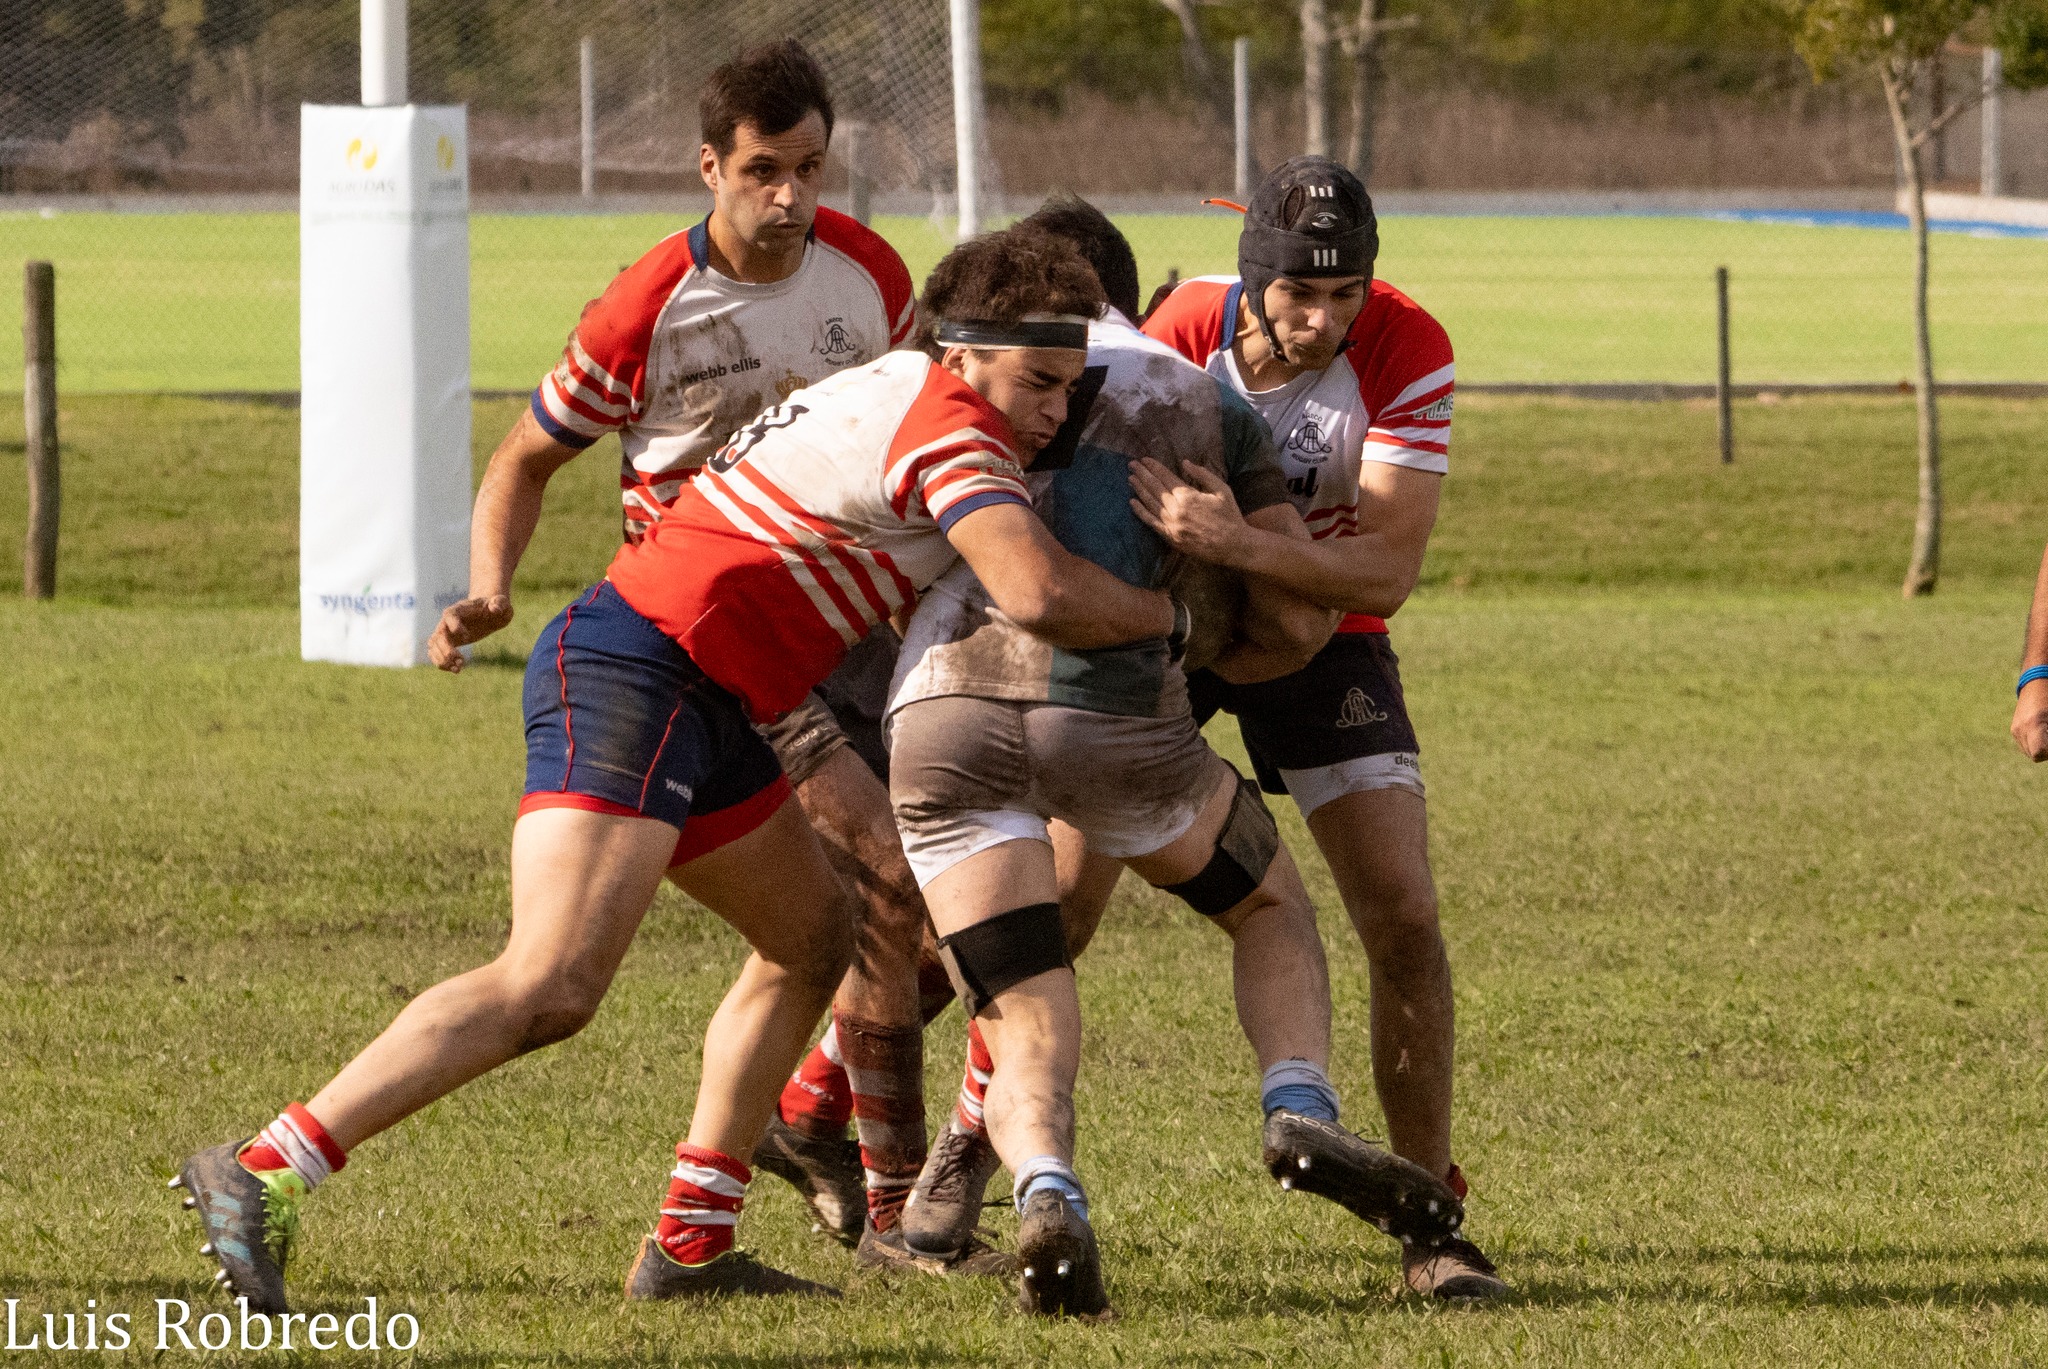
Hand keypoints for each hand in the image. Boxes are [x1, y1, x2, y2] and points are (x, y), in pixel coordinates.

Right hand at [428, 594, 513, 672]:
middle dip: (446, 650)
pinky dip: (441, 663)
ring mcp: (445, 632)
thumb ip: (499, 603)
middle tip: (461, 660)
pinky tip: (456, 670)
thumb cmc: (495, 607)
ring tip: (458, 669)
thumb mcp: (501, 603)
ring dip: (442, 660)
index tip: (467, 637)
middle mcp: (448, 621)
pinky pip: (435, 653)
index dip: (454, 626)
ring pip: (433, 646)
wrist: (488, 613)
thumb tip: (495, 609)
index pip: (449, 615)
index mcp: (460, 609)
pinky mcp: (447, 643)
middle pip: (438, 634)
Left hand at [1128, 458, 1247, 564]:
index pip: (1165, 477)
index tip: (1144, 459)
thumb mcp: (1222, 490)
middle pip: (1154, 487)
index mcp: (1188, 496)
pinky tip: (1132, 503)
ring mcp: (1171, 524)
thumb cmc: (1230, 516)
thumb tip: (1185, 462)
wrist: (1232, 546)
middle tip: (1132, 465)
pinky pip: (1151, 522)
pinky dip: (1140, 512)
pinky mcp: (1170, 537)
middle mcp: (1176, 509)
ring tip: (1130, 478)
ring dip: (1139, 489)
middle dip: (1142, 474)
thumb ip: (1203, 474)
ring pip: (1150, 503)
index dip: (1154, 467)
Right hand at [2014, 681, 2047, 760]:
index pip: (2039, 753)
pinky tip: (2042, 733)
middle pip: (2035, 755)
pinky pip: (2025, 745)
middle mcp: (2020, 728)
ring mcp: (2015, 729)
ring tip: (2046, 734)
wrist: (2036, 682)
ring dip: (2041, 749)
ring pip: (2029, 752)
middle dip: (2046, 751)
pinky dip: (2035, 744)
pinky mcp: (2014, 729)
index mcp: (2033, 724)